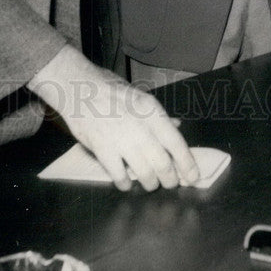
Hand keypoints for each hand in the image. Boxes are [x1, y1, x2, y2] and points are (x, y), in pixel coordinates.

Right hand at [28, 45, 199, 190]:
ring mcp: (121, 140)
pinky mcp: (103, 150)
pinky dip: (125, 183)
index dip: (187, 164)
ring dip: (150, 183)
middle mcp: (141, 127)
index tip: (193, 177)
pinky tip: (126, 182)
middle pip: (164, 164)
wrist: (77, 86)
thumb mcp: (139, 96)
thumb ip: (158, 116)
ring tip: (149, 183)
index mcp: (152, 111)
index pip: (177, 143)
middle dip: (170, 179)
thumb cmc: (109, 89)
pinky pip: (120, 177)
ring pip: (145, 175)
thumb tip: (176, 127)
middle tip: (170, 183)